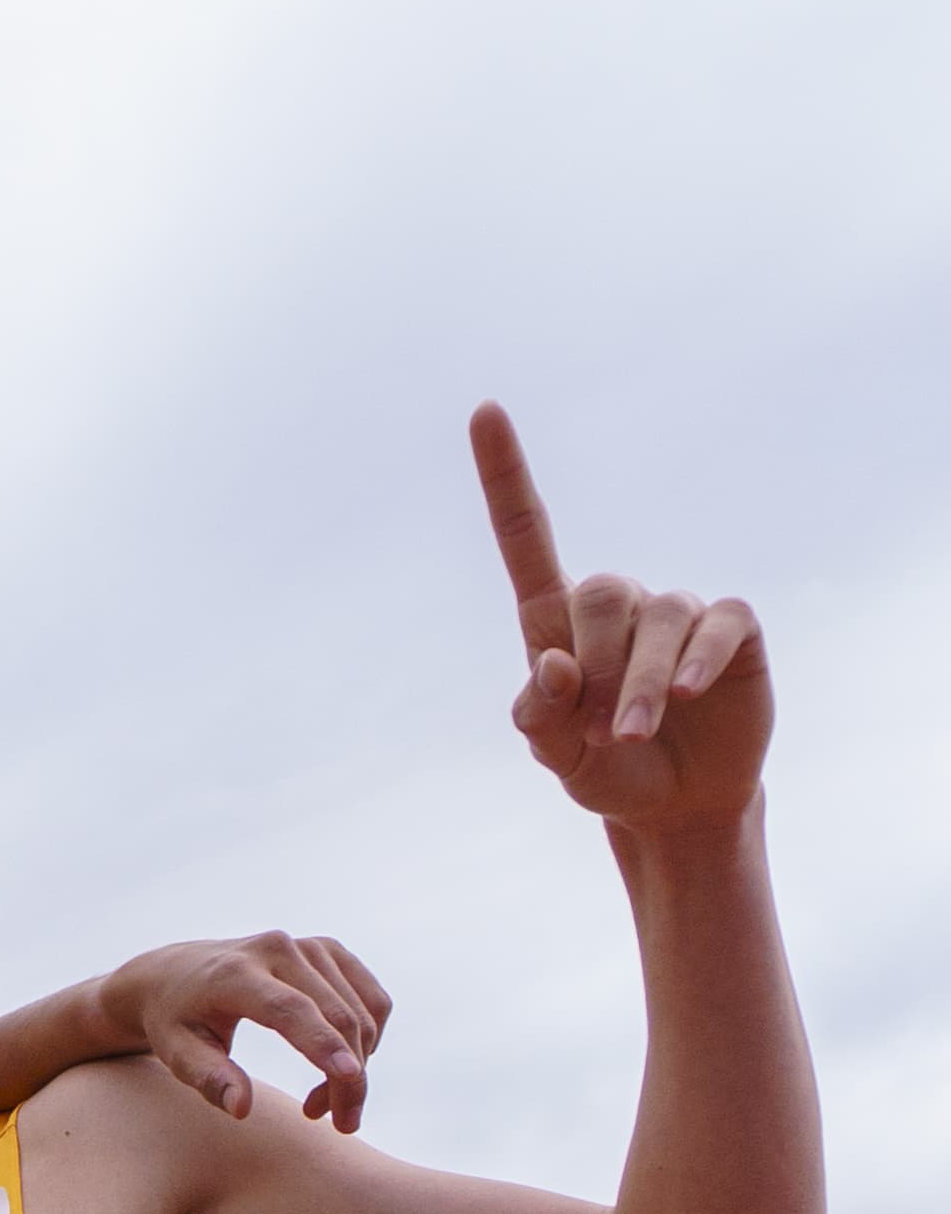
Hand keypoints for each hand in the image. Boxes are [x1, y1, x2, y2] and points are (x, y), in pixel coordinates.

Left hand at [98, 935, 392, 1131]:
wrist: (174, 974)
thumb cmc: (175, 1021)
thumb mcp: (177, 1053)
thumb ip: (208, 1079)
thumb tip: (241, 1109)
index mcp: (235, 974)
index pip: (289, 1009)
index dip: (322, 1043)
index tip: (352, 1077)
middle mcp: (276, 949)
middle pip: (335, 1016)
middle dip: (350, 1077)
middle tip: (342, 1124)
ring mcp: (308, 945)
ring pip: (360, 1012)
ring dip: (357, 1064)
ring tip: (321, 1103)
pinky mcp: (328, 950)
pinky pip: (371, 999)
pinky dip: (367, 1039)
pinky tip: (338, 1067)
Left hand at [475, 403, 770, 834]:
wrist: (675, 803)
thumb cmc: (605, 767)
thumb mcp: (556, 755)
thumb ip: (538, 716)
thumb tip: (550, 663)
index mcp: (556, 622)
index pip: (526, 537)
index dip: (504, 476)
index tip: (483, 410)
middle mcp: (618, 605)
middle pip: (600, 594)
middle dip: (594, 666)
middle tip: (598, 727)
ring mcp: (678, 612)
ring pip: (657, 619)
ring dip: (640, 686)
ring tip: (632, 735)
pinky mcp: (731, 629)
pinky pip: (717, 624)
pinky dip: (697, 661)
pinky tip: (688, 695)